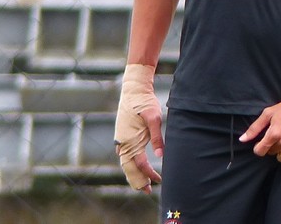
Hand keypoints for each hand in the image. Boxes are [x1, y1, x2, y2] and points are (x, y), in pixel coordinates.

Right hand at [114, 64, 163, 191]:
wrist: (133, 88)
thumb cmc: (144, 101)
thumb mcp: (154, 118)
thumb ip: (157, 138)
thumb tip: (161, 156)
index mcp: (130, 139)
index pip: (139, 164)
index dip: (148, 174)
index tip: (158, 180)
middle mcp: (122, 142)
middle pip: (128, 168)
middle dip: (137, 180)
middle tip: (147, 191)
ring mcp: (120, 138)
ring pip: (124, 162)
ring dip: (133, 173)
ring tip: (141, 184)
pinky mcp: (121, 134)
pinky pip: (123, 155)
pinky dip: (129, 164)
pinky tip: (135, 166)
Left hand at [238, 95, 280, 164]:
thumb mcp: (268, 113)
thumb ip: (254, 128)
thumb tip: (242, 139)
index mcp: (273, 133)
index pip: (260, 151)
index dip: (258, 147)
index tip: (261, 143)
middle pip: (271, 153)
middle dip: (270, 146)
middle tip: (276, 136)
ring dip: (280, 152)